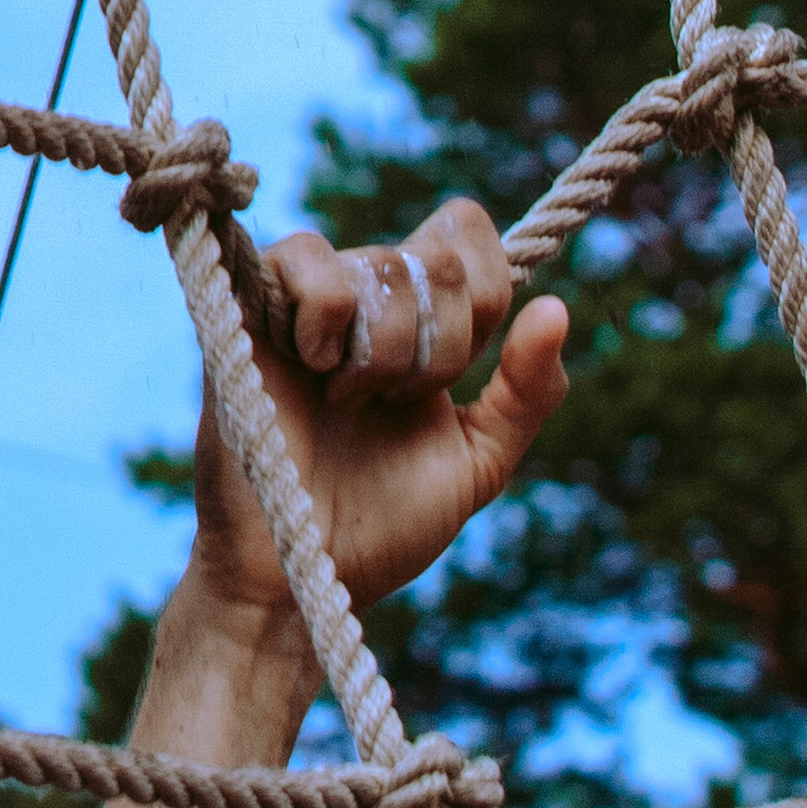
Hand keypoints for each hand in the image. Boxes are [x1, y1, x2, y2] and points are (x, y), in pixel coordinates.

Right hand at [184, 199, 569, 627]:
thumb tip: (557, 309)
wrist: (303, 576)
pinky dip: (325, 314)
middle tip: (392, 403)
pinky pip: (305, 256)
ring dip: (381, 352)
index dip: (486, 294)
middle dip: (438, 347)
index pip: (467, 231)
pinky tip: (309, 363)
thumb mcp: (479, 463)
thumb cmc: (383, 526)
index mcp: (421, 317)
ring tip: (344, 399)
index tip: (462, 371)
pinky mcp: (249, 304)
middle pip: (439, 258)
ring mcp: (307, 297)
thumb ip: (527, 393)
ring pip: (381, 264)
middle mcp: (366, 294)